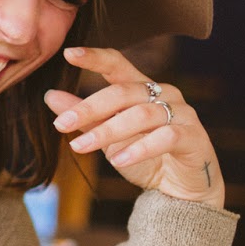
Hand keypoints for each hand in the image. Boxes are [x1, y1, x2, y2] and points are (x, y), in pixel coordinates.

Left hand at [44, 47, 224, 208]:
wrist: (179, 192)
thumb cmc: (144, 159)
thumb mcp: (108, 138)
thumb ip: (86, 117)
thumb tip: (50, 96)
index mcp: (142, 89)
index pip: (117, 64)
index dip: (95, 58)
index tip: (68, 54)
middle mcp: (164, 94)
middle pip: (123, 92)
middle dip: (89, 108)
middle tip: (61, 124)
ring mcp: (182, 114)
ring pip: (141, 115)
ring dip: (107, 132)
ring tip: (80, 147)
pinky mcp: (194, 137)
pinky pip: (166, 137)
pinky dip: (139, 149)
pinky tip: (118, 161)